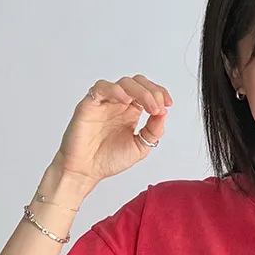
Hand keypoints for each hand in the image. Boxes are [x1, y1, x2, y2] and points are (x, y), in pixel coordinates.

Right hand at [54, 75, 172, 184]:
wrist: (86, 171)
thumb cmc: (108, 159)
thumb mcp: (140, 147)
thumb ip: (153, 131)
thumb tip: (164, 113)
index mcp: (131, 112)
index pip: (147, 91)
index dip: (159, 93)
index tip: (168, 103)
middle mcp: (118, 104)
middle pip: (137, 83)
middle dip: (152, 91)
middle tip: (158, 106)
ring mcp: (104, 103)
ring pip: (123, 83)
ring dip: (140, 91)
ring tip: (148, 106)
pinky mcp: (89, 104)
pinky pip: (101, 88)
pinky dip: (115, 90)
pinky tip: (125, 100)